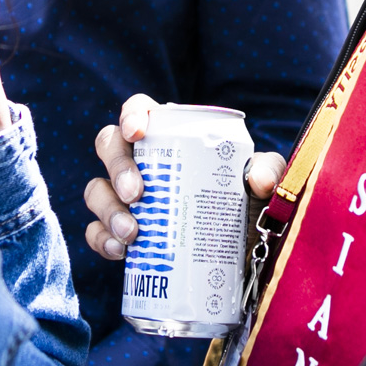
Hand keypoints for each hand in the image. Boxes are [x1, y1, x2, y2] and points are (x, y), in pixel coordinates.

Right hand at [82, 92, 284, 262]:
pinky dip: (102, 240)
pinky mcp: (122, 233)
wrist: (241, 254)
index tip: (137, 133)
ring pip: (97, 190)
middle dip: (118, 167)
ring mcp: (127, 198)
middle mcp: (142, 162)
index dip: (132, 115)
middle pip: (109, 146)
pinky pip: (96, 232)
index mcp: (171, 137)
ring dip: (107, 209)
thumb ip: (269, 171)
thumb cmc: (247, 204)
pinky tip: (120, 251)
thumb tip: (256, 180)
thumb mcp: (263, 182)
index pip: (141, 111)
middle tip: (138, 194)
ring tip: (133, 234)